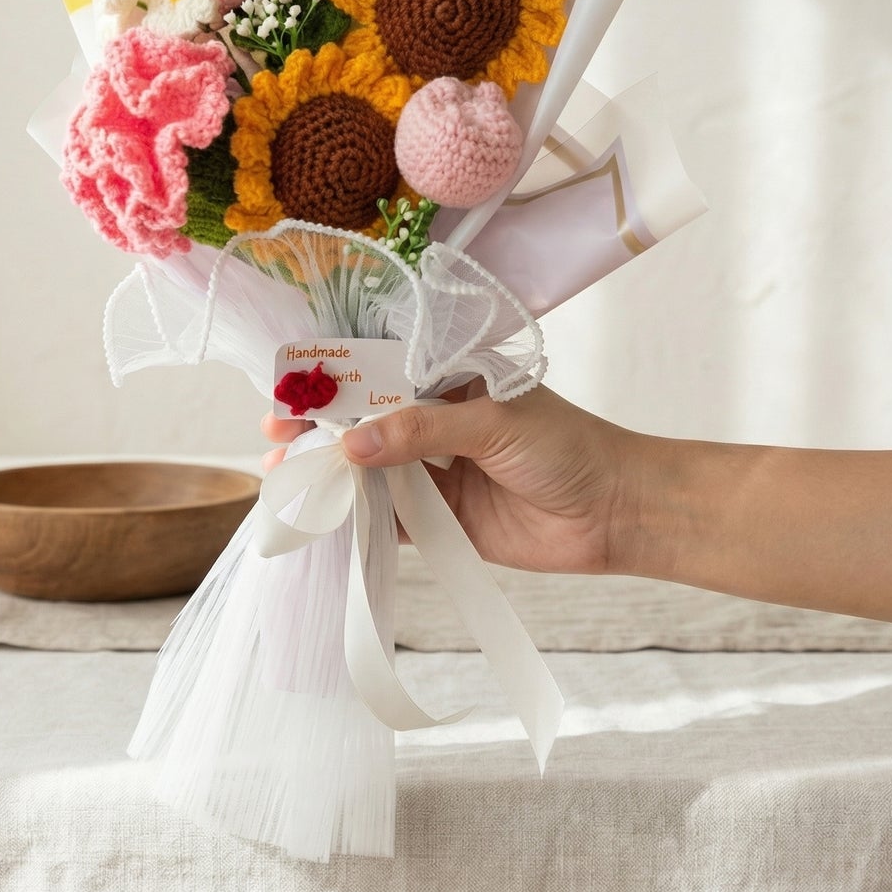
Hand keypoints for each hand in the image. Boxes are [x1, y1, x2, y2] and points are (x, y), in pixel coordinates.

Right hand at [259, 383, 636, 573]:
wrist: (616, 513)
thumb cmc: (567, 447)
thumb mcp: (494, 422)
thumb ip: (423, 430)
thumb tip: (352, 446)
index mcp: (449, 378)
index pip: (379, 371)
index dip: (333, 378)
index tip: (289, 389)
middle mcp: (436, 421)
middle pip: (363, 421)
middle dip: (318, 428)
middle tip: (275, 437)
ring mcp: (436, 471)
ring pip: (369, 470)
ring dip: (329, 474)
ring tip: (284, 479)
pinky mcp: (441, 519)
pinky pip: (388, 518)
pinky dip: (353, 520)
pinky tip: (319, 520)